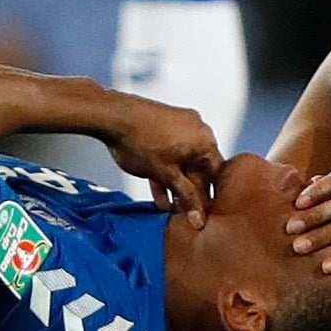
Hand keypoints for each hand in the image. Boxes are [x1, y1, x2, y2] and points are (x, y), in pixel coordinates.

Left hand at [100, 96, 221, 225]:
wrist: (113, 115)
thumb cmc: (140, 142)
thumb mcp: (166, 174)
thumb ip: (185, 195)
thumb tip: (198, 216)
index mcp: (205, 140)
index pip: (216, 174)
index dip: (209, 196)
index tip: (202, 213)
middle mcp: (197, 130)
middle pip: (199, 168)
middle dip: (190, 193)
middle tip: (183, 213)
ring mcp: (180, 125)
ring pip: (183, 162)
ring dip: (176, 185)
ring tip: (168, 207)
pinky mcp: (164, 125)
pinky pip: (171, 152)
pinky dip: (166, 171)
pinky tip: (157, 192)